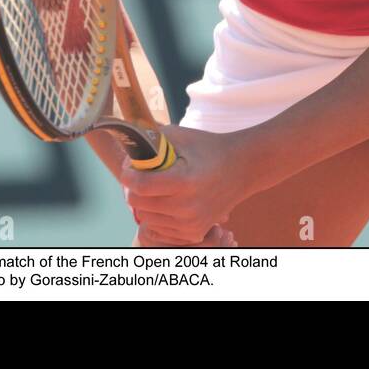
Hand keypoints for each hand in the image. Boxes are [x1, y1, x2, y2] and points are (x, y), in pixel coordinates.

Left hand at [120, 124, 256, 245]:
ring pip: (146, 217)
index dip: (128, 175)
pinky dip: (159, 214)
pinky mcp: (194, 232)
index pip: (139, 186)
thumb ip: (150, 139)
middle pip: (138, 203)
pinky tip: (169, 200)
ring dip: (146, 201)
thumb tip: (126, 145)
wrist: (242, 168)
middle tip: (142, 175)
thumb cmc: (208, 148)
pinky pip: (161, 227)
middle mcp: (186, 207)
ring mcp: (191, 224)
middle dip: (134, 187)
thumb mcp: (179, 135)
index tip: (130, 166)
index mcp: (183, 181)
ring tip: (159, 186)